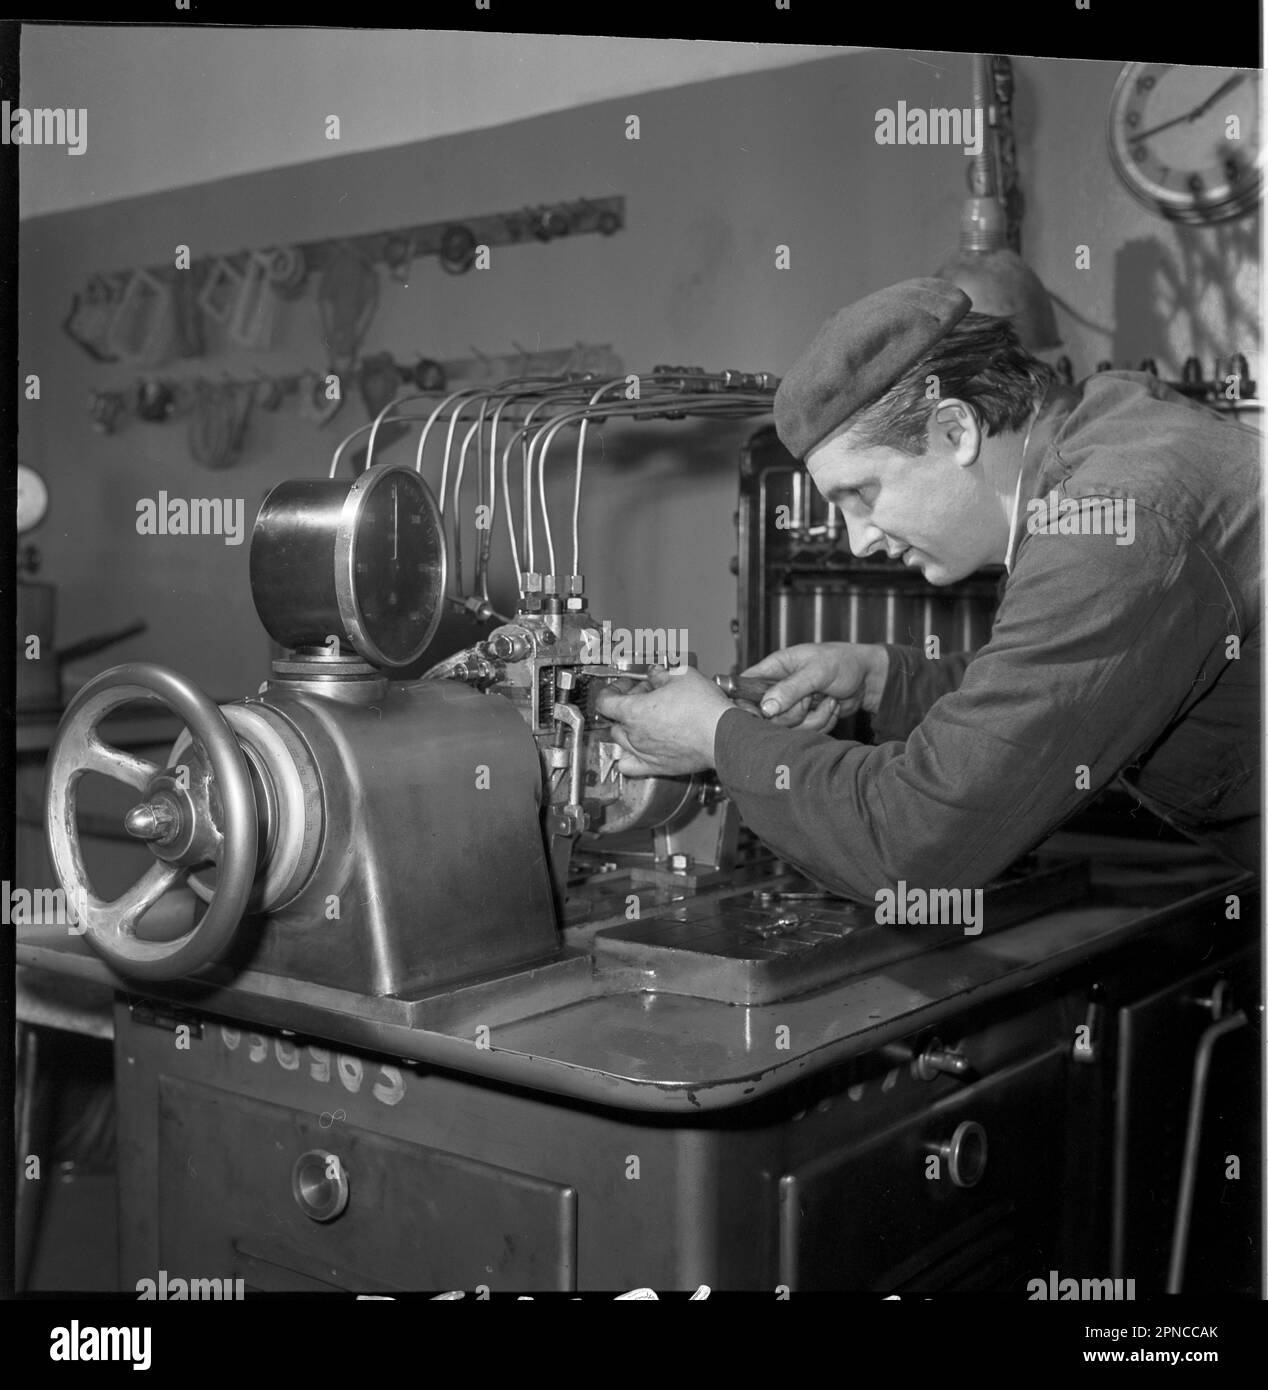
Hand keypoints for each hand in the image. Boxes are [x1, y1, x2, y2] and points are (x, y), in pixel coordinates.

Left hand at [594, 665, 733, 775]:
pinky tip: (639, 748)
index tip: (625, 685)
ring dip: (630, 728)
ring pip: (622, 741)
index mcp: (634, 711)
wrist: (723, 735)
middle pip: (616, 720)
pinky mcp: (656, 767)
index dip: (613, 690)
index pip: (605, 702)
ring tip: (649, 718)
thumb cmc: (704, 709)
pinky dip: (627, 757)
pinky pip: (628, 766)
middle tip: (647, 696)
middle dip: (628, 704)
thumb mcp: (681, 676)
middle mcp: (634, 735)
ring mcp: (644, 753)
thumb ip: (661, 674)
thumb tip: (655, 673)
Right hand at [741, 642, 888, 730]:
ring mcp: (791, 706)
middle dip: (793, 713)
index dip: (746, 704)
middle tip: (810, 699)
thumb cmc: (843, 662)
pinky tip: (832, 706)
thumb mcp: (817, 671)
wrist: (868, 678)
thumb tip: (766, 707)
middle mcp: (778, 689)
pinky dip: (824, 722)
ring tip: (827, 700)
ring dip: (813, 718)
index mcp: (774, 668)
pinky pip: (806, 733)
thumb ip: (790, 688)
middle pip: (766, 716)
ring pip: (787, 728)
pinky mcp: (805, 719)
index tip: (761, 714)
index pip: (744, 687)